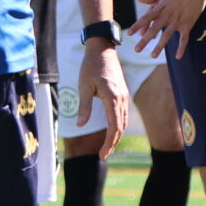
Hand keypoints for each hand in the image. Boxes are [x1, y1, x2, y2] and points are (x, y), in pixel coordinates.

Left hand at [75, 41, 129, 155]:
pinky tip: (112, 132)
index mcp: (112, 97)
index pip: (114, 127)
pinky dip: (118, 125)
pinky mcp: (123, 93)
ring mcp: (124, 96)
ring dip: (116, 135)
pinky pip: (123, 114)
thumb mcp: (83, 87)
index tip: (102, 154)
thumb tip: (80, 125)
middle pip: (120, 127)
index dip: (109, 143)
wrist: (102, 49)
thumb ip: (84, 107)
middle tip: (103, 156)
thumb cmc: (90, 66)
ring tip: (107, 147)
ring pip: (123, 121)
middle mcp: (122, 98)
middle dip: (113, 143)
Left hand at [128, 0, 205, 57]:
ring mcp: (178, 22)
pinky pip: (184, 39)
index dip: (137, 27)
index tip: (130, 34)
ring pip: (167, 37)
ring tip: (153, 56)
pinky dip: (181, 48)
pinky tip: (177, 56)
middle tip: (137, 50)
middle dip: (145, 41)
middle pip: (153, 31)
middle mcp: (167, 16)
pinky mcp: (188, 24)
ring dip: (160, 47)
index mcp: (160, 7)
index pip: (145, 19)